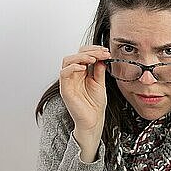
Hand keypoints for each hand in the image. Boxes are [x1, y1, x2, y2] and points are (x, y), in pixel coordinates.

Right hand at [59, 45, 110, 161]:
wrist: (93, 121)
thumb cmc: (95, 105)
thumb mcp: (100, 83)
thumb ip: (99, 70)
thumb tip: (102, 57)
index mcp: (82, 73)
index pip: (83, 54)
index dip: (94, 50)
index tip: (106, 52)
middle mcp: (74, 75)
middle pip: (75, 54)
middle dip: (90, 51)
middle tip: (103, 53)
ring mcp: (68, 81)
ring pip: (67, 60)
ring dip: (81, 56)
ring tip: (93, 59)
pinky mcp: (65, 89)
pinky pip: (64, 73)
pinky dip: (73, 67)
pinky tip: (83, 68)